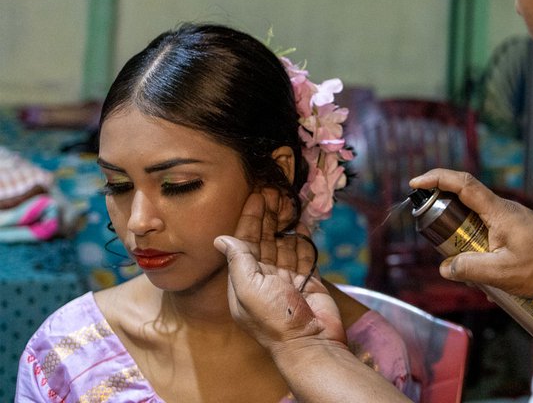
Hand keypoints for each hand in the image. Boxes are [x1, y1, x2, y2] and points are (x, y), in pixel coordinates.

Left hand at [214, 191, 345, 352]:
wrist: (310, 343)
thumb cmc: (274, 319)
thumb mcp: (248, 288)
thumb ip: (237, 260)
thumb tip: (220, 238)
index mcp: (244, 281)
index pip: (244, 242)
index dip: (248, 219)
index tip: (254, 196)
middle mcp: (264, 278)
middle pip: (264, 240)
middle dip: (267, 215)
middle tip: (272, 190)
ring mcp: (288, 280)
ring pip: (284, 244)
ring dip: (284, 223)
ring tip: (287, 200)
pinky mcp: (309, 281)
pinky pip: (304, 255)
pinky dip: (302, 239)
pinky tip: (301, 223)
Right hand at [409, 169, 532, 297]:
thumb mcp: (502, 273)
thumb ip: (469, 269)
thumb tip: (445, 267)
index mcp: (498, 211)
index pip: (462, 184)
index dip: (436, 179)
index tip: (415, 183)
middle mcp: (505, 208)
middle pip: (465, 198)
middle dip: (445, 214)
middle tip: (436, 237)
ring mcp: (513, 217)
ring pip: (477, 219)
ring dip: (465, 237)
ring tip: (469, 267)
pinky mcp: (519, 229)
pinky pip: (490, 230)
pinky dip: (481, 245)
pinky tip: (489, 274)